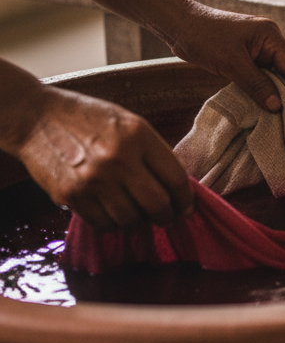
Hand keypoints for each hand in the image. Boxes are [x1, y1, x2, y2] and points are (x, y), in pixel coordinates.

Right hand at [14, 84, 192, 229]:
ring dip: (138, 222)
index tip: (186, 207)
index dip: (185, 198)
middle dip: (166, 216)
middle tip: (166, 218)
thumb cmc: (89, 118)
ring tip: (138, 214)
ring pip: (129, 219)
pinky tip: (114, 214)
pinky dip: (113, 224)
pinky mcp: (70, 195)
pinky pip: (102, 223)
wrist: (39, 119)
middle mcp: (118, 158)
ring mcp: (93, 179)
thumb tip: (174, 186)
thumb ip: (152, 152)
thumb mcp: (130, 123)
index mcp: (139, 135)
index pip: (174, 177)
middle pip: (156, 203)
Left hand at [164, 2, 284, 112]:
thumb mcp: (233, 63)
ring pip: (271, 74)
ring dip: (272, 91)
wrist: (179, 26)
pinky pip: (258, 74)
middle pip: (284, 70)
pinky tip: (259, 103)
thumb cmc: (206, 38)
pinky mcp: (244, 55)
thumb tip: (277, 106)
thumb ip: (256, 84)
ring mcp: (255, 48)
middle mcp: (267, 40)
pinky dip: (259, 88)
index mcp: (271, 36)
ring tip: (275, 115)